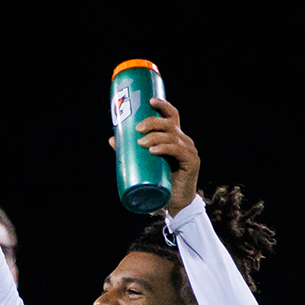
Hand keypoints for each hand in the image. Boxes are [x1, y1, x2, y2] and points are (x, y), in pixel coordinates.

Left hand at [132, 99, 198, 214]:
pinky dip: (165, 148)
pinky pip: (177, 151)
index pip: (172, 115)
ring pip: (172, 136)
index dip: (163, 105)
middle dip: (153, 122)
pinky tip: (154, 150)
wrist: (175, 204)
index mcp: (175, 136)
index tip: (150, 100)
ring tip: (141, 143)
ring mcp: (189, 151)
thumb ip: (131, 151)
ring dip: (155, 137)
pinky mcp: (191, 162)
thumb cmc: (161, 182)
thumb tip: (112, 139)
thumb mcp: (146, 163)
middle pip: (170, 124)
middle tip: (137, 129)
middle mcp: (184, 140)